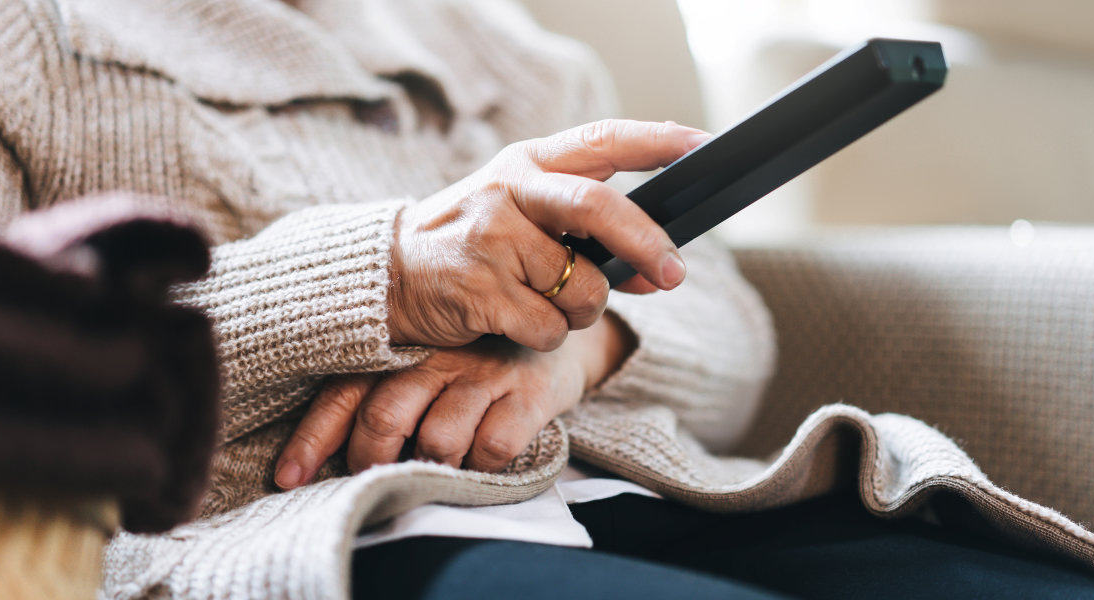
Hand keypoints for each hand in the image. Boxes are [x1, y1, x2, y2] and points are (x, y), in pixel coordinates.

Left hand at [274, 313, 636, 487]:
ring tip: (433, 472)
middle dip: (372, 462)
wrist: (558, 335)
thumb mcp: (425, 360)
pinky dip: (480, 469)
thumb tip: (329, 452)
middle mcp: (440, 355)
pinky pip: (492, 446)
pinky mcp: (528, 393)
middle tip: (374, 480)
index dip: (313, 439)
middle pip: (385, 417)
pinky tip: (478, 466)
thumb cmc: (477, 359)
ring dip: (430, 469)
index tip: (289, 478)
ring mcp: (485, 373)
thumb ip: (382, 389)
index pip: (345, 393)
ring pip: (437, 439)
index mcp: (405, 348)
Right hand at [387, 119, 709, 351]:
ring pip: (580, 286)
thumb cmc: (475, 244)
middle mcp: (510, 190)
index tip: (704, 147)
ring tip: (545, 303)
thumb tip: (661, 271)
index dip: (658, 142)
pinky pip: (547, 327)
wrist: (389, 274)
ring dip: (580, 310)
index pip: (604, 139)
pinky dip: (544, 335)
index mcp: (529, 163)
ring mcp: (491, 237)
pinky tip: (513, 321)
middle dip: (647, 243)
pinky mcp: (478, 288)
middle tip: (675, 274)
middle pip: (598, 209)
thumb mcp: (525, 219)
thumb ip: (589, 236)